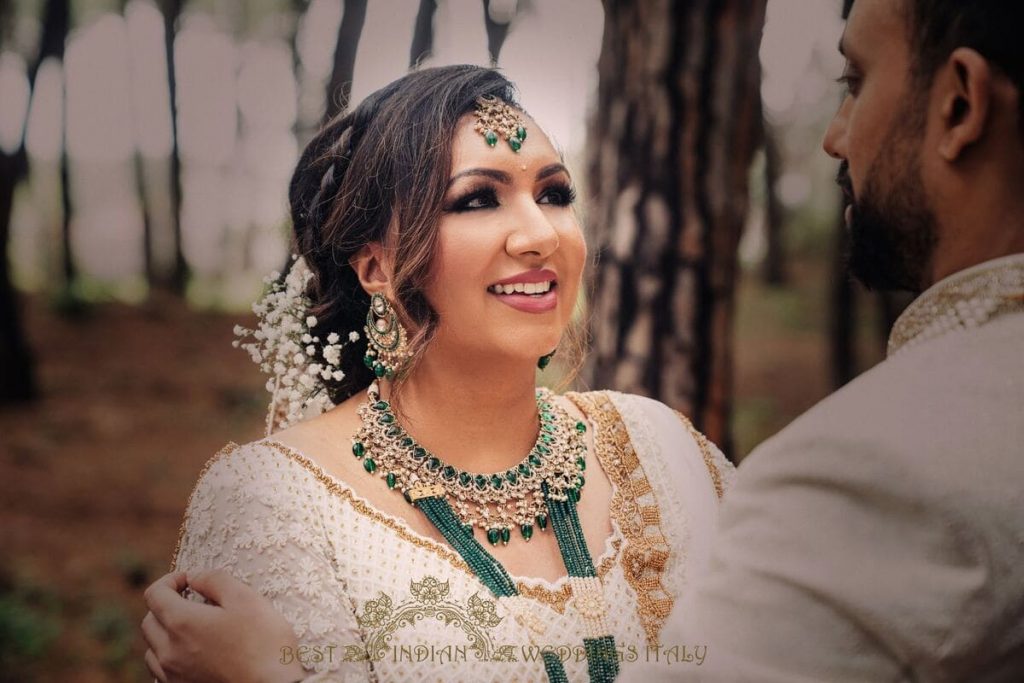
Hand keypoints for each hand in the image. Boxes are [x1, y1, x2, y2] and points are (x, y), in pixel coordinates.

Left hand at [141, 569, 306, 682]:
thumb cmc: (264, 643)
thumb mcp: (246, 599)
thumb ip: (215, 579)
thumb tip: (195, 577)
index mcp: (182, 623)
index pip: (154, 594)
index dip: (170, 579)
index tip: (189, 580)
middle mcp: (169, 651)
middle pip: (149, 620)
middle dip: (166, 605)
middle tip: (193, 601)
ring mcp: (173, 675)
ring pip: (152, 648)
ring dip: (166, 633)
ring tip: (194, 628)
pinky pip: (162, 671)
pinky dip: (171, 656)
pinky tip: (195, 653)